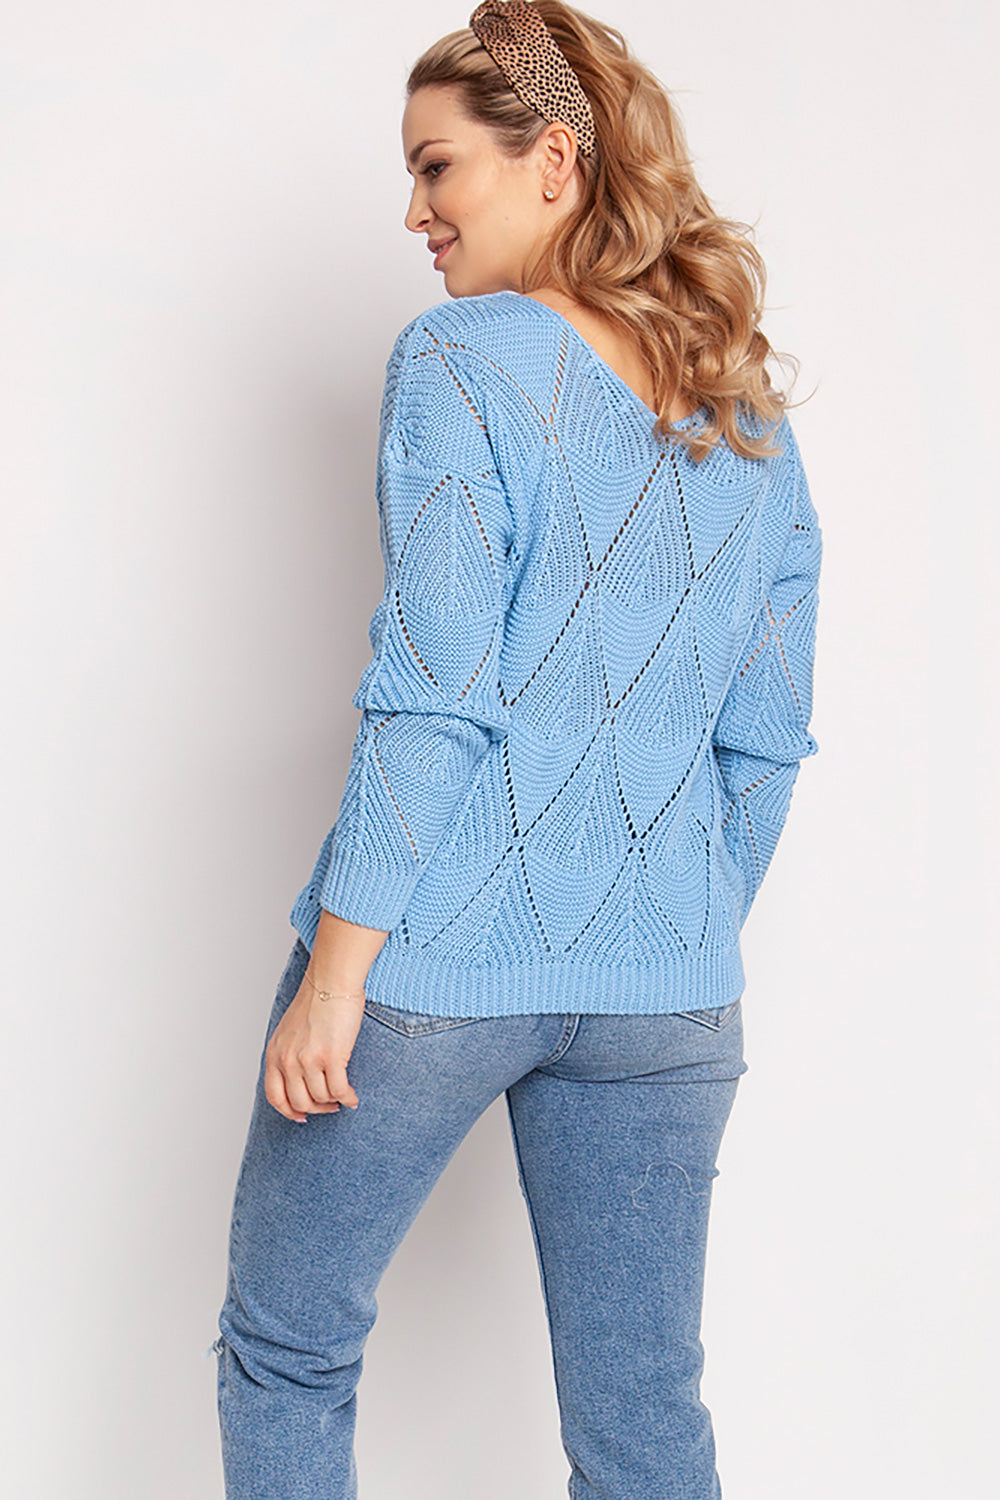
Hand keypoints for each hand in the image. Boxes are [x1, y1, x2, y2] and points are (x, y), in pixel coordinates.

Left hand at [264, 971, 363, 1122]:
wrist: (331, 982)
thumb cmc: (315, 1001)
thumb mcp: (289, 1031)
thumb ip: (288, 1055)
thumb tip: (299, 1080)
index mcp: (274, 1054)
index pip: (275, 1096)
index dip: (289, 1111)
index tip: (302, 1116)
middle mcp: (288, 1060)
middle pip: (300, 1102)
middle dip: (317, 1109)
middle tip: (329, 1106)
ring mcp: (308, 1060)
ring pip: (321, 1098)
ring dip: (334, 1102)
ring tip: (342, 1095)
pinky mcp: (331, 1057)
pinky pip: (339, 1090)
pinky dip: (347, 1098)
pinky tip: (352, 1096)